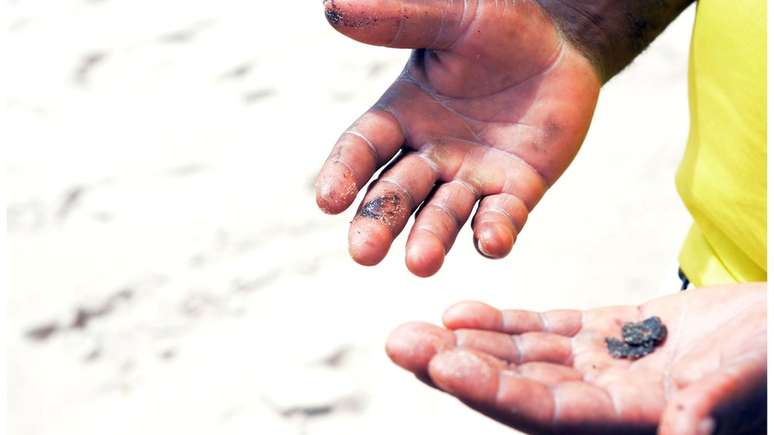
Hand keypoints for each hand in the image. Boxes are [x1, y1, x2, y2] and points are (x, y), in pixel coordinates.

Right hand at [315, 0, 599, 275]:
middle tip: (364, 252)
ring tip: (421, 264)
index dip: (345, 172)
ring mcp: (472, 176)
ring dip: (430, 239)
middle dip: (379, 221)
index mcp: (402, 115)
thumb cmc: (500, 27)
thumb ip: (401, 18)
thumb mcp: (453, 16)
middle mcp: (430, 154)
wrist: (562, 46)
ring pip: (443, 215)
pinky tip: (491, 241)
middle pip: (396, 193)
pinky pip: (502, 217)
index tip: (329, 200)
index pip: (363, 148)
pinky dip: (494, 232)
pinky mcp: (516, 191)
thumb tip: (333, 8)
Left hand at [386, 284, 765, 433]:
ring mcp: (609, 366)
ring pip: (524, 356)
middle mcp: (610, 401)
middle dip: (456, 366)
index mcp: (636, 420)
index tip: (442, 364)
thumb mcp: (750, 378)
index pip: (548, 413)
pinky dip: (506, 324)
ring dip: (468, 342)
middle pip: (517, 387)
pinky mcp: (616, 334)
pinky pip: (550, 330)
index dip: (493, 392)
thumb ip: (709, 406)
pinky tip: (462, 312)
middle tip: (399, 342)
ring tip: (415, 325)